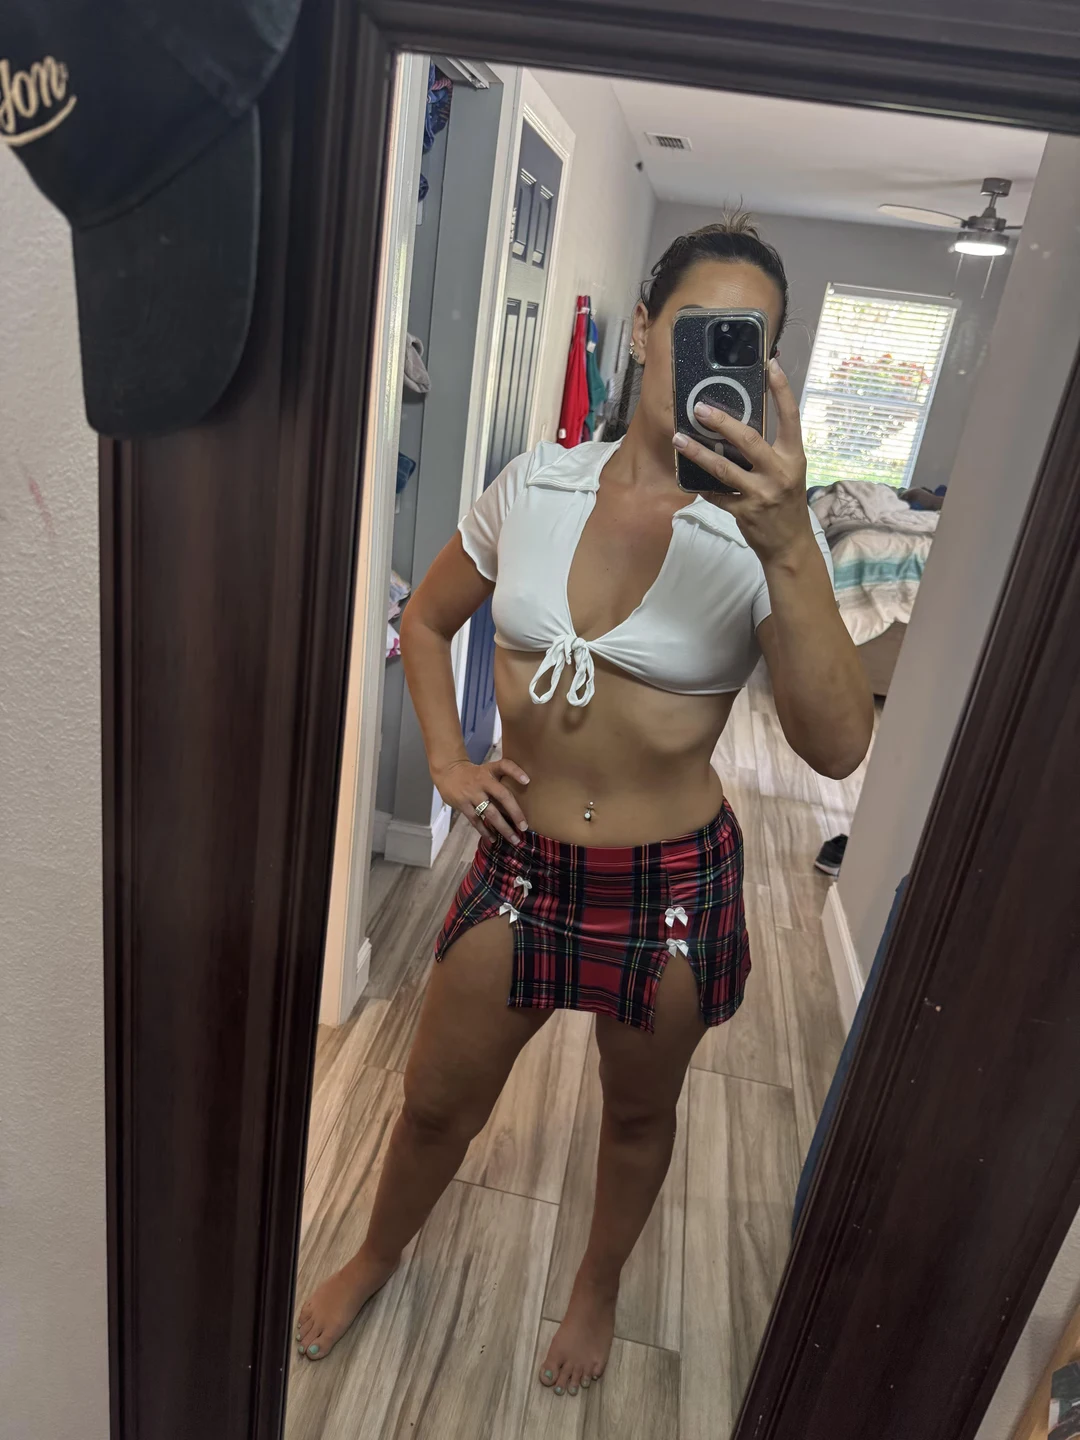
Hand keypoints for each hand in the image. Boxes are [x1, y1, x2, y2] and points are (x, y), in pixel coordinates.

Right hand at [433, 757, 530, 843]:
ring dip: (503, 828)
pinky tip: (493, 839)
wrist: (448, 772)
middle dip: (514, 812)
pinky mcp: (463, 805)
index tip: (527, 781)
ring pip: (490, 813)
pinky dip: (485, 831)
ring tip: (514, 839)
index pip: (504, 766)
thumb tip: (524, 793)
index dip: (516, 772)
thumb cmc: (474, 774)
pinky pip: (476, 820)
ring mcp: (472, 794)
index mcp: (490, 770)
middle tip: (524, 827)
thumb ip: (501, 778)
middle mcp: (483, 781)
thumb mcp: (487, 769)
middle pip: (502, 795)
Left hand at [672, 359, 814, 562]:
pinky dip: (701, 485)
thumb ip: (771, 451)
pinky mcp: (744, 512)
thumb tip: (739, 426)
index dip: (781, 389)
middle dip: (722, 422)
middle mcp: (780, 472)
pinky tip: (688, 477)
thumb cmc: (787, 503)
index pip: (791, 417)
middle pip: (749, 440)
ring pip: (724, 468)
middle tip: (699, 409)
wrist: (790, 545)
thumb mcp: (788, 472)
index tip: (770, 364)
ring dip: (698, 452)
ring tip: (679, 439)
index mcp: (794, 457)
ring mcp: (761, 494)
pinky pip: (716, 494)